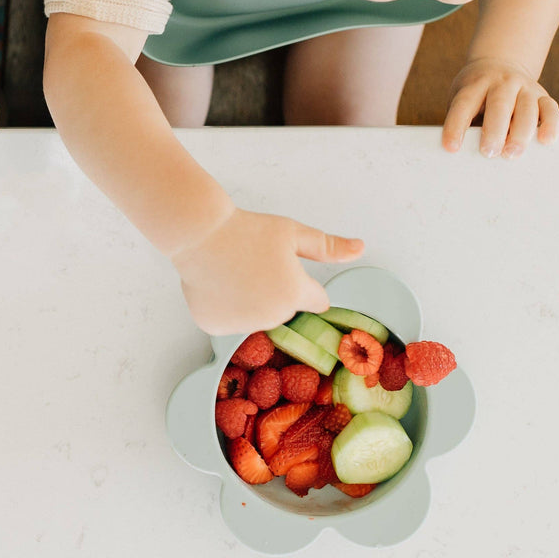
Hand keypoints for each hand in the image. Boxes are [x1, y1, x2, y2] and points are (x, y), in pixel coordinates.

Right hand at [172, 206, 363, 335]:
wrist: (198, 234)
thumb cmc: (246, 230)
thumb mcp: (292, 233)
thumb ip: (328, 247)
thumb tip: (360, 248)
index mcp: (295, 295)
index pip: (316, 301)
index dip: (302, 284)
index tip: (285, 270)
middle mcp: (271, 316)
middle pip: (284, 311)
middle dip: (275, 294)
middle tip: (254, 266)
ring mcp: (242, 325)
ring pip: (255, 318)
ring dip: (249, 304)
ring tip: (233, 274)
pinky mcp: (216, 328)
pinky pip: (228, 322)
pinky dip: (223, 310)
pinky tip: (217, 286)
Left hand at [442, 57, 558, 158]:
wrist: (500, 64)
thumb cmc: (476, 94)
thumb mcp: (463, 98)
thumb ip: (465, 120)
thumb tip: (463, 151)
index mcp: (476, 84)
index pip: (464, 104)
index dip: (456, 126)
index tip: (451, 148)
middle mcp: (502, 82)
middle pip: (499, 105)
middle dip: (494, 130)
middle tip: (488, 153)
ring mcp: (525, 87)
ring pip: (527, 108)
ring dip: (520, 132)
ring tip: (512, 153)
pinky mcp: (543, 96)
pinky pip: (551, 109)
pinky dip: (550, 124)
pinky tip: (545, 140)